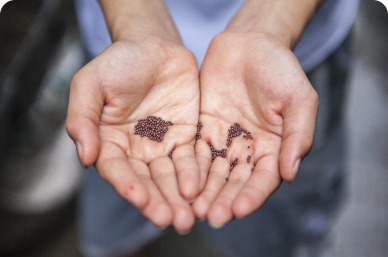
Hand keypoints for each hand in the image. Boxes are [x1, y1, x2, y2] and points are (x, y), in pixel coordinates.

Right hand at [66, 36, 199, 232]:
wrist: (154, 45)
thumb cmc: (119, 61)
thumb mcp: (90, 83)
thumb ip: (82, 118)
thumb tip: (85, 157)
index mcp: (109, 141)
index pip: (117, 170)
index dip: (127, 185)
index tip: (139, 199)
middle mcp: (135, 150)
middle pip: (146, 181)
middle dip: (158, 201)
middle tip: (171, 220)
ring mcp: (161, 145)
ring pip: (170, 177)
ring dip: (178, 198)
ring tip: (188, 217)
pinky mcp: (185, 138)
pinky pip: (191, 160)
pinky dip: (194, 175)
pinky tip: (199, 190)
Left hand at [192, 32, 317, 226]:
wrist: (250, 44)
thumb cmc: (280, 68)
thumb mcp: (299, 97)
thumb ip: (299, 134)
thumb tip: (291, 173)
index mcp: (274, 148)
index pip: (263, 179)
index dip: (252, 196)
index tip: (239, 210)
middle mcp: (247, 150)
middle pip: (234, 182)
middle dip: (223, 200)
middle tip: (211, 217)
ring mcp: (223, 141)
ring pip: (212, 173)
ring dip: (203, 192)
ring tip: (193, 208)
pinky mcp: (202, 129)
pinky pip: (193, 152)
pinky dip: (188, 168)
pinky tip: (180, 182)